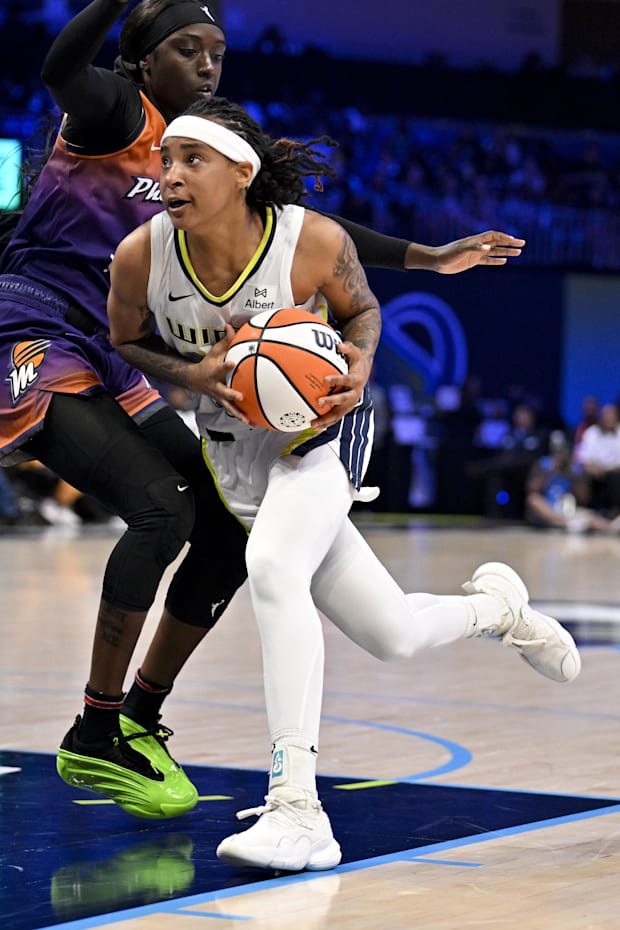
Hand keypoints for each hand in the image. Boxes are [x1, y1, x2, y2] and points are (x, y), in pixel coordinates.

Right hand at [187, 325, 249, 423]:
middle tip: (240, 396)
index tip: (231, 364)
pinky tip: (253, 422)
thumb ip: (225, 341)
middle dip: (231, 394)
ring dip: (238, 413)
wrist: (195, 380)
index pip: (220, 369)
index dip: (225, 367)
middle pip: (224, 392)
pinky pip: (233, 411)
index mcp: (214, 373)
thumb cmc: (207, 364)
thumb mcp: (214, 352)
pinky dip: (242, 417)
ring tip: (247, 420)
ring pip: (229, 407)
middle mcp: (216, 386)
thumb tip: (231, 326)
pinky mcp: (223, 403)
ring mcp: (219, 396)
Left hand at [310, 342, 370, 429]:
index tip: (325, 379)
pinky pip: (335, 417)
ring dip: (326, 419)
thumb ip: (348, 348)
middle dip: (331, 402)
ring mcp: (350, 403)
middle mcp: (355, 393)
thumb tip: (339, 345)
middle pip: (343, 399)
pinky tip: (313, 426)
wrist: (363, 372)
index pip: (347, 380)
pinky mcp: (346, 409)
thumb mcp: (355, 352)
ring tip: (312, 424)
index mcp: (357, 379)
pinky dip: (325, 422)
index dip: (338, 380)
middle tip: (318, 402)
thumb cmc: (355, 360)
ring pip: (339, 413)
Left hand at [407, 231, 524, 273]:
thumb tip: (487, 248)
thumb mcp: (461, 250)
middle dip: (510, 243)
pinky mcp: (472, 262)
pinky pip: (487, 261)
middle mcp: (478, 245)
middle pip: (497, 242)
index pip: (493, 236)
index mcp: (476, 240)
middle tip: (522, 244)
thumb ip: (474, 248)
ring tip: (519, 253)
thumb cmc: (448, 253)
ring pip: (494, 252)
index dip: (503, 237)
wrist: (437, 262)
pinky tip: (504, 261)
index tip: (513, 240)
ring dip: (506, 252)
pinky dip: (496, 261)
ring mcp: (476, 253)